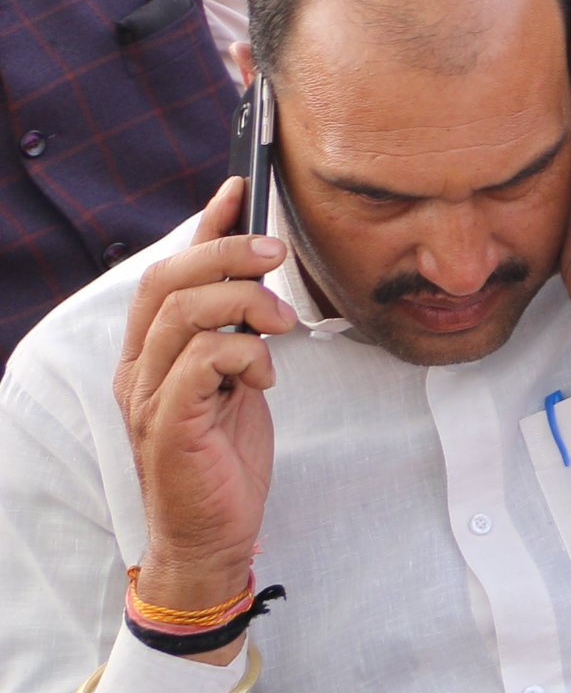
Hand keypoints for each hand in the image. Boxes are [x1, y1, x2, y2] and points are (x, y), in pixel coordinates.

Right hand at [114, 177, 286, 628]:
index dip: (204, 226)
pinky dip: (246, 355)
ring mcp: (149, 398)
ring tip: (280, 324)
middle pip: (167, 281)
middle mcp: (139, 369)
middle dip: (228, 253)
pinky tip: (265, 375)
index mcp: (152, 353)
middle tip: (277, 255)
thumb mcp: (236, 375)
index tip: (240, 186)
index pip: (168, 272)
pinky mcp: (169, 426)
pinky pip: (203, 361)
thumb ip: (236, 326)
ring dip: (246, 304)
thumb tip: (258, 267)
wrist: (213, 533)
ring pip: (186, 313)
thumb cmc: (225, 452)